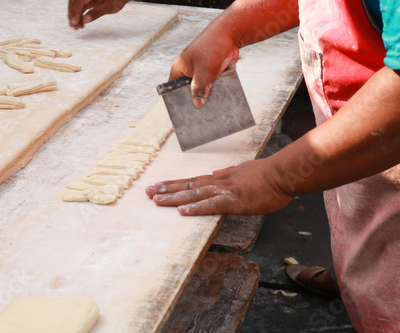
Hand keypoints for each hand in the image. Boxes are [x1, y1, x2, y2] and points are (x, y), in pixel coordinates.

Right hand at [68, 0, 129, 29]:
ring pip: (76, 4)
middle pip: (74, 2)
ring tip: (76, 27)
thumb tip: (85, 20)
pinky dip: (79, 14)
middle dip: (72, 14)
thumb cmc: (116, 0)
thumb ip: (96, 13)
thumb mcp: (108, 7)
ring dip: (74, 15)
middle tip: (73, 26)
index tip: (75, 22)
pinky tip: (81, 23)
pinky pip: (80, 6)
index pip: (79, 2)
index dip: (76, 12)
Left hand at [146, 159, 293, 215]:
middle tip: (147, 191)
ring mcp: (224, 191)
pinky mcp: (234, 200)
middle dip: (166, 189)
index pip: (192, 181)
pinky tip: (183, 212)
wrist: (282, 173)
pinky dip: (196, 208)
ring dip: (174, 198)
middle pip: (187, 186)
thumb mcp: (243, 170)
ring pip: (194, 194)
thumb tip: (215, 173)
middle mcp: (218, 182)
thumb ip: (228, 173)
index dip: (174, 184)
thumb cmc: (266, 174)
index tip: (158, 185)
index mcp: (220, 178)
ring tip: (156, 200)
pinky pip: (211, 205)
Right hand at [169, 15, 239, 108]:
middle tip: (201, 112)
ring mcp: (199, 72)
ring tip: (212, 107)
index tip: (185, 112)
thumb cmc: (213, 47)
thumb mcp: (205, 71)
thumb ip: (199, 88)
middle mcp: (187, 71)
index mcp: (179, 69)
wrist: (231, 34)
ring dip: (207, 94)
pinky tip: (220, 98)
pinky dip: (215, 89)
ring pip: (201, 89)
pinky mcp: (210, 72)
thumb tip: (197, 105)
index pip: (173, 89)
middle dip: (195, 99)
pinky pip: (211, 85)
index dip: (178, 100)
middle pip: (188, 91)